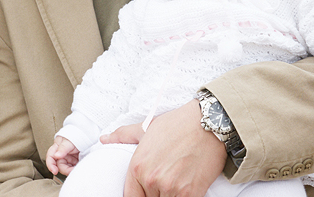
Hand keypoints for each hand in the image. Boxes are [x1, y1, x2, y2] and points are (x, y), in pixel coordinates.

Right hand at [45, 136, 79, 175]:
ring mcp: (68, 158)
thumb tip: (56, 156)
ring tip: (79, 169)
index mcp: (57, 148)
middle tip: (73, 171)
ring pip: (67, 168)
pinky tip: (80, 168)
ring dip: (71, 170)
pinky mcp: (74, 161)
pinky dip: (76, 169)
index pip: (50, 157)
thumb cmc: (76, 134)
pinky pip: (73, 168)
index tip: (55, 171)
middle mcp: (61, 154)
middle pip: (59, 165)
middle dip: (66, 170)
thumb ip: (63, 148)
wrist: (87, 134)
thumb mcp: (69, 141)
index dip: (51, 165)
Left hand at [105, 100, 225, 196]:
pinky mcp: (190, 194)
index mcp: (137, 167)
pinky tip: (185, 187)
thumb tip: (104, 139)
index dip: (138, 195)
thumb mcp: (147, 127)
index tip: (146, 191)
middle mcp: (151, 180)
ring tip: (175, 182)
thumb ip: (123, 135)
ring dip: (168, 196)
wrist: (209, 124)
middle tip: (165, 181)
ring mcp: (171, 189)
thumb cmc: (179, 124)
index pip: (130, 196)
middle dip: (155, 194)